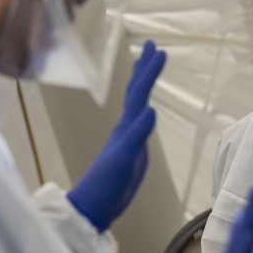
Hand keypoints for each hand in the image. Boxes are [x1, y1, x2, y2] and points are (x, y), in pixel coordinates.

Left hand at [67, 41, 164, 231]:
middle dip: (143, 68)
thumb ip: (137, 135)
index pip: (139, 93)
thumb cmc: (106, 185)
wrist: (93, 207)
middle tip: (150, 45)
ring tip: (146, 68)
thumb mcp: (124, 159)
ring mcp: (127, 138)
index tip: (159, 50)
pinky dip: (143, 109)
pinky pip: (138, 122)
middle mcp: (125, 128)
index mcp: (125, 127)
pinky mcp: (130, 151)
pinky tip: (145, 111)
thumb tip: (151, 109)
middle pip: (135, 92)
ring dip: (142, 84)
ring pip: (135, 104)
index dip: (149, 72)